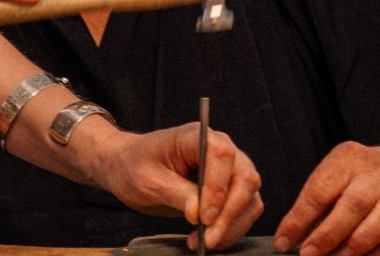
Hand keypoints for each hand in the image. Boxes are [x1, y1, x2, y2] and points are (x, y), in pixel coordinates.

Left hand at [87, 123, 263, 250]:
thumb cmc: (135, 165)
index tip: (204, 217)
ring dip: (233, 225)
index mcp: (196, 136)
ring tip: (205, 242)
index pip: (222, 155)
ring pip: (250, 197)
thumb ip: (175, 193)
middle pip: (245, 178)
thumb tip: (198, 212)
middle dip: (229, 213)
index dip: (217, 188)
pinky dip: (233, 228)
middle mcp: (220, 148)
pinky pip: (245, 208)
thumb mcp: (147, 181)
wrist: (129, 167)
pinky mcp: (229, 188)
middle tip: (208, 238)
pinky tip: (211, 238)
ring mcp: (228, 168)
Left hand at [274, 142, 379, 255]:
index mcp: (347, 158)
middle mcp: (376, 170)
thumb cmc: (352, 181)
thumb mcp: (329, 180)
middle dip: (329, 234)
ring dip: (362, 242)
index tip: (284, 243)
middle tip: (310, 255)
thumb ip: (310, 208)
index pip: (319, 190)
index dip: (299, 220)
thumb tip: (286, 241)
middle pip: (355, 203)